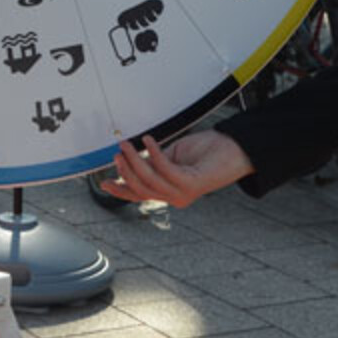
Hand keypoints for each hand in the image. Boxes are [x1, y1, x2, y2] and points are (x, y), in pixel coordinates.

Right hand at [97, 131, 255, 208]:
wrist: (233, 152)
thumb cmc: (205, 153)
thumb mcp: (172, 157)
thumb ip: (153, 163)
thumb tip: (131, 160)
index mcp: (168, 193)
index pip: (139, 195)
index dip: (120, 190)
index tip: (103, 182)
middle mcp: (174, 198)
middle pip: (140, 189)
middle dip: (125, 170)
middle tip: (117, 152)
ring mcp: (183, 193)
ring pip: (149, 181)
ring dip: (135, 160)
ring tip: (127, 144)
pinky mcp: (191, 183)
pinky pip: (164, 169)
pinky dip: (153, 153)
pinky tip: (148, 140)